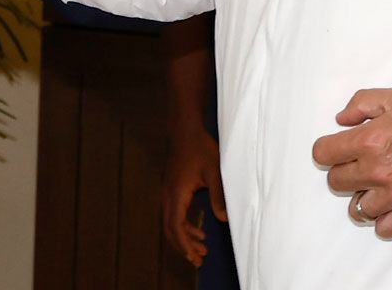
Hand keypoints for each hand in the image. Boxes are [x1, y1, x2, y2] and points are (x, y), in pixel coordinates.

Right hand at [162, 126, 226, 266]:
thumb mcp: (215, 171)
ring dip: (184, 238)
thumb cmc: (200, 147)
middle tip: (199, 261)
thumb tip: (223, 219)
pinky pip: (173, 214)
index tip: (195, 258)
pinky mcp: (171, 190)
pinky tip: (198, 231)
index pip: (176, 226)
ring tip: (201, 249)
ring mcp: (168, 192)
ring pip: (170, 223)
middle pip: (170, 229)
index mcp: (177, 193)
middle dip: (183, 247)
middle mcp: (168, 195)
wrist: (185, 130)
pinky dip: (183, 226)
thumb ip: (219, 195)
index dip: (185, 244)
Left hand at [310, 87, 391, 239]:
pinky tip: (388, 204)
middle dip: (343, 171)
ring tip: (374, 186)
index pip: (322, 154)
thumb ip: (360, 104)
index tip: (336, 148)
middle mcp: (377, 171)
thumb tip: (341, 119)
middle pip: (335, 182)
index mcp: (368, 141)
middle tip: (359, 163)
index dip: (327, 149)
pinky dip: (382, 219)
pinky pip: (383, 228)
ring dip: (362, 197)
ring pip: (356, 209)